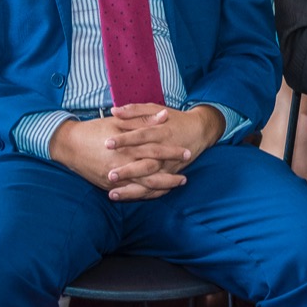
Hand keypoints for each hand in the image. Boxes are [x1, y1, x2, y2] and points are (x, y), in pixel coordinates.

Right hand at [48, 116, 190, 200]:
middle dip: (170, 174)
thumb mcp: (119, 122)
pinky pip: (131, 193)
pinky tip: (157, 193)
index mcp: (127, 145)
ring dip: (161, 187)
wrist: (69, 145)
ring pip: (143, 186)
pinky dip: (145, 194)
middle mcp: (122, 163)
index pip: (155, 149)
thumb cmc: (95, 129)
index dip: (172, 151)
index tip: (186, 151)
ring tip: (175, 185)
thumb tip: (165, 115)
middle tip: (185, 176)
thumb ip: (144, 120)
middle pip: (152, 171)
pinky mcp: (108, 185)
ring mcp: (115, 177)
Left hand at [103, 104, 225, 200]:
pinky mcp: (169, 175)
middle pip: (145, 163)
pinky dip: (141, 195)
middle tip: (109, 174)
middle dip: (127, 171)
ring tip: (112, 193)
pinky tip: (125, 198)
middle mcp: (165, 151)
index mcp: (161, 131)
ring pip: (150, 181)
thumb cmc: (174, 118)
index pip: (141, 136)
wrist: (199, 131)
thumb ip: (134, 110)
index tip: (107, 144)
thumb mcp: (156, 108)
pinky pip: (156, 189)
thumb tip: (114, 111)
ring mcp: (168, 166)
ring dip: (132, 189)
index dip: (124, 140)